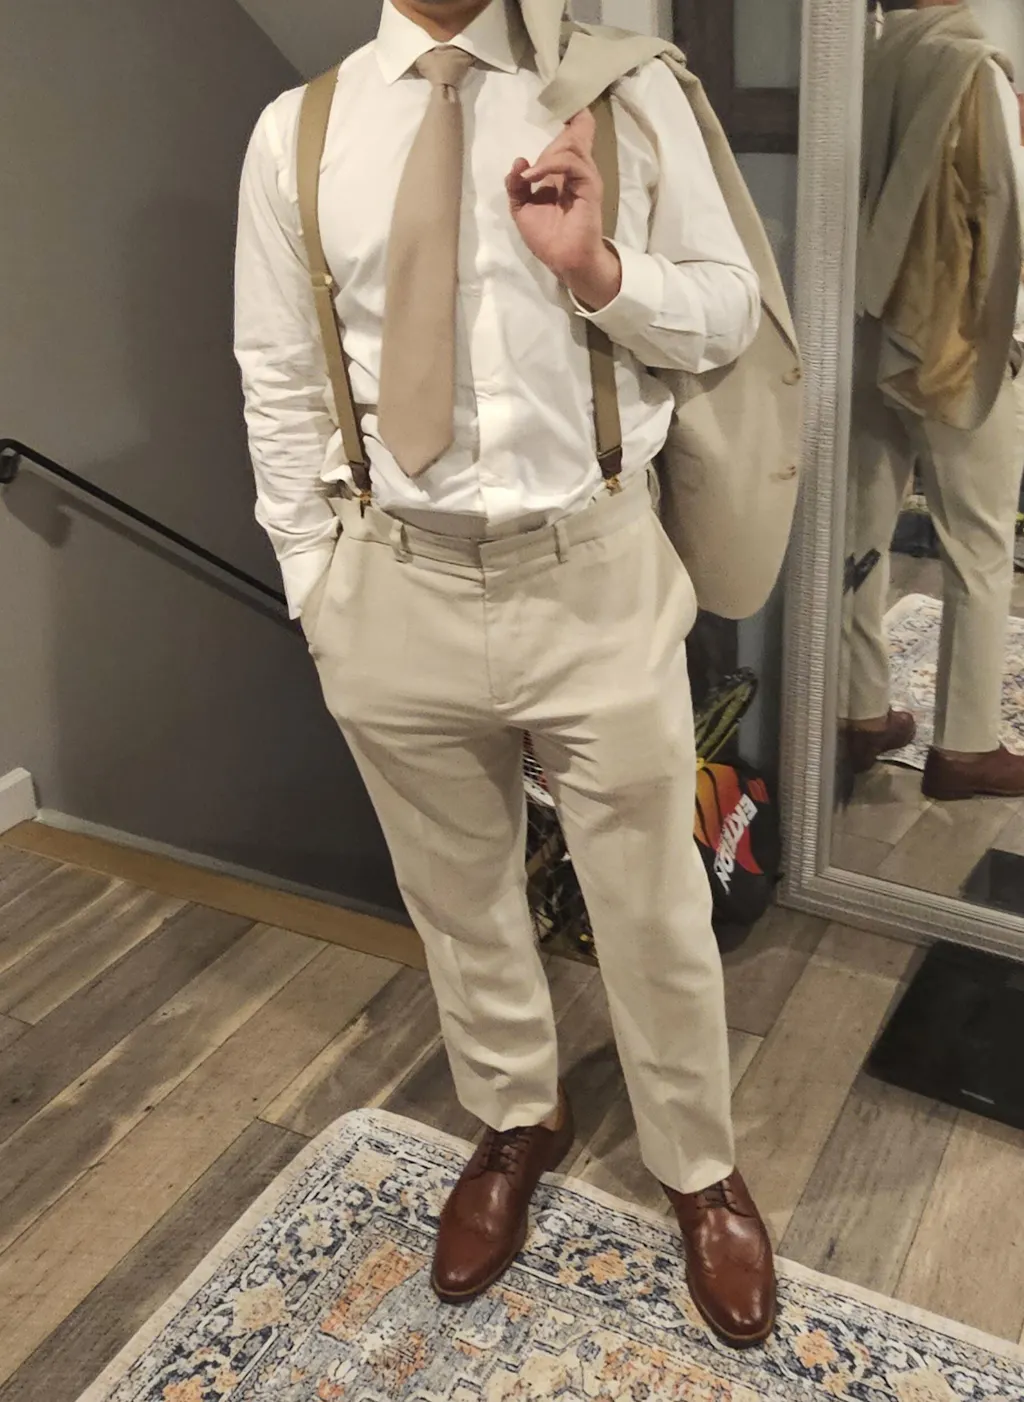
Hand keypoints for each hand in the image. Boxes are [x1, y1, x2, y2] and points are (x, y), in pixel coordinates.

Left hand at [506, 109, 621, 309]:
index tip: (567, 104)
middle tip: (568, 111)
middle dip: (572, 123)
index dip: (572, 122)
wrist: (563, 260)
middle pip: (577, 135)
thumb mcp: (522, 208)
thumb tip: (519, 161)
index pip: (571, 140)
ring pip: (571, 147)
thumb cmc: (546, 237)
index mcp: (561, 173)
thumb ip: (516, 184)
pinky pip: (572, 164)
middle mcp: (575, 171)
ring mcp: (584, 178)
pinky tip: (533, 177)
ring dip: (547, 156)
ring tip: (531, 175)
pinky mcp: (589, 187)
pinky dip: (550, 166)